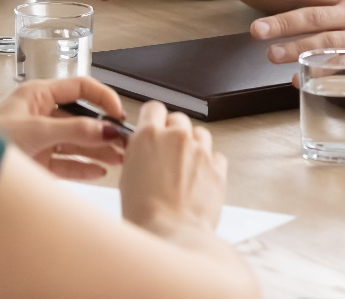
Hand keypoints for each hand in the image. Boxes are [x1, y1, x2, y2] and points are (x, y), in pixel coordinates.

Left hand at [0, 77, 127, 179]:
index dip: (103, 98)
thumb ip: (74, 130)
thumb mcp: (34, 131)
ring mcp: (39, 139)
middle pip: (82, 118)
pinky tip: (99, 172)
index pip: (81, 88)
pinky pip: (66, 163)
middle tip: (125, 142)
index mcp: (38, 95)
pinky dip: (83, 168)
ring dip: (98, 151)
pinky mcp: (36, 162)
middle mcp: (40, 115)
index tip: (119, 114)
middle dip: (104, 130)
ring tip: (119, 160)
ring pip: (77, 143)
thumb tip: (107, 130)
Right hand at [120, 100, 226, 238]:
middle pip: (178, 119)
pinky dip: (208, 163)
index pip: (153, 109)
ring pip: (199, 134)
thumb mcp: (126, 178)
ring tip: (183, 169)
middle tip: (166, 154)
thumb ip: (137, 154)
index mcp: (148, 136)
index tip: (153, 126)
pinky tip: (198, 179)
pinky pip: (215, 154)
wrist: (170, 235)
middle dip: (173, 133)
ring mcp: (200, 150)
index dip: (153, 119)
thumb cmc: (144, 215)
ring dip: (192, 145)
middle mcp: (177, 137)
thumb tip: (141, 148)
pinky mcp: (218, 166)